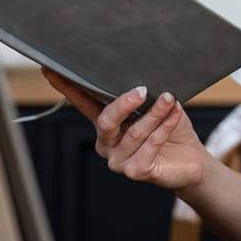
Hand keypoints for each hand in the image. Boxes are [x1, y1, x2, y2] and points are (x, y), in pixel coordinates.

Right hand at [41, 68, 207, 191]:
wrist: (191, 159)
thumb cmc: (170, 128)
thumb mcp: (156, 105)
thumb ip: (144, 94)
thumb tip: (142, 73)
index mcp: (106, 123)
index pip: (83, 103)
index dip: (66, 87)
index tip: (50, 69)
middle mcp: (107, 142)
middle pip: (105, 121)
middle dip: (123, 103)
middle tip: (142, 89)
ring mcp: (118, 160)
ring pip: (133, 133)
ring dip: (154, 114)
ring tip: (169, 99)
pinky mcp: (135, 171)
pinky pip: (149, 147)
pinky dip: (164, 128)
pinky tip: (175, 114)